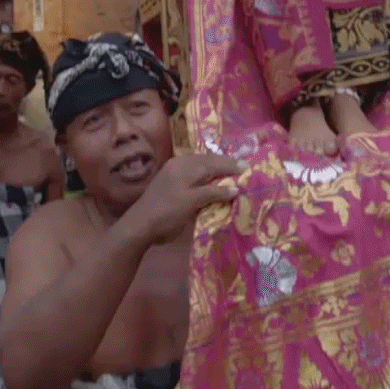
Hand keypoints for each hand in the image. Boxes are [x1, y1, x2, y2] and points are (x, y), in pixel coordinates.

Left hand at [123, 152, 244, 245]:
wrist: (140, 226)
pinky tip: (215, 183)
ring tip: (233, 174)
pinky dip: (207, 177)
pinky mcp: (173, 184)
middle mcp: (181, 166)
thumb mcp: (191, 202)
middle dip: (225, 165)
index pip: (213, 162)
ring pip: (201, 167)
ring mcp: (175, 174)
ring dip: (217, 170)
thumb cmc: (166, 213)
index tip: (249, 167)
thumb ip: (212, 192)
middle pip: (208, 162)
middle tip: (244, 168)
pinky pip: (195, 175)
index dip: (231, 165)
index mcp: (185, 166)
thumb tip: (235, 188)